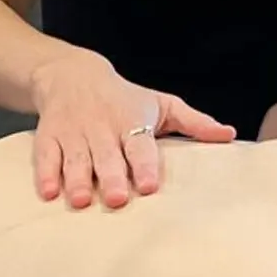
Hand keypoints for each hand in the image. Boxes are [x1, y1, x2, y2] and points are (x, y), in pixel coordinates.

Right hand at [30, 52, 235, 209]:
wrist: (73, 74)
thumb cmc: (127, 98)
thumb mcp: (163, 104)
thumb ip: (194, 122)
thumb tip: (229, 135)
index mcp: (132, 121)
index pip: (140, 144)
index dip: (145, 164)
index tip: (150, 185)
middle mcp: (103, 127)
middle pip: (108, 155)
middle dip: (112, 176)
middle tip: (117, 199)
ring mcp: (74, 133)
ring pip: (76, 158)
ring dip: (77, 180)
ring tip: (81, 202)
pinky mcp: (49, 137)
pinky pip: (46, 156)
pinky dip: (46, 174)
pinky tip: (48, 194)